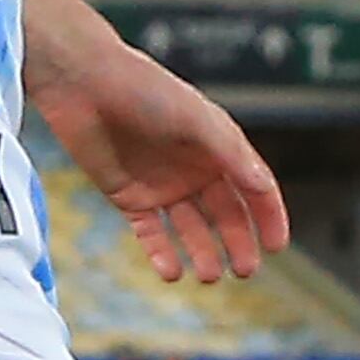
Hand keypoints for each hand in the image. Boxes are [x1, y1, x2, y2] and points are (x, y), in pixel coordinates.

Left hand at [32, 41, 289, 285]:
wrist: (83, 83)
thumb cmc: (142, 89)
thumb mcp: (195, 117)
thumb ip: (229, 151)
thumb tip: (262, 185)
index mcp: (216, 146)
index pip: (253, 188)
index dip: (269, 216)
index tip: (276, 246)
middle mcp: (193, 169)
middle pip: (225, 215)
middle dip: (237, 244)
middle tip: (244, 271)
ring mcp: (161, 185)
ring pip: (190, 230)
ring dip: (202, 254)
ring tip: (207, 276)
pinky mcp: (128, 196)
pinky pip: (151, 233)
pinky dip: (162, 253)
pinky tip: (171, 271)